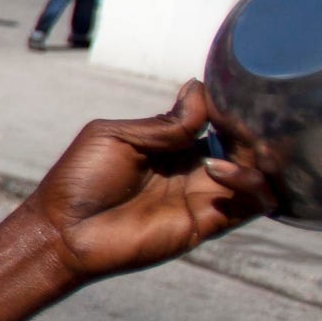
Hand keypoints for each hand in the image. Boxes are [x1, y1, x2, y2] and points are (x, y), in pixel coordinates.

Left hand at [19, 84, 272, 282]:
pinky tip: (219, 170)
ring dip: (258, 158)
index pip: (218, 120)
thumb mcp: (118, 137)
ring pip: (258, 174)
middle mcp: (193, 169)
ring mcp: (202, 196)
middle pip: (244, 145)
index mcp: (172, 145)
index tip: (234, 92)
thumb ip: (163, 123)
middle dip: (254, 130)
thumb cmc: (79, 181)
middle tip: (252, 120)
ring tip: (239, 147)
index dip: (230, 106)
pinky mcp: (205, 223)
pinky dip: (252, 184)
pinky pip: (251, 205)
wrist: (63, 232)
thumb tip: (199, 88)